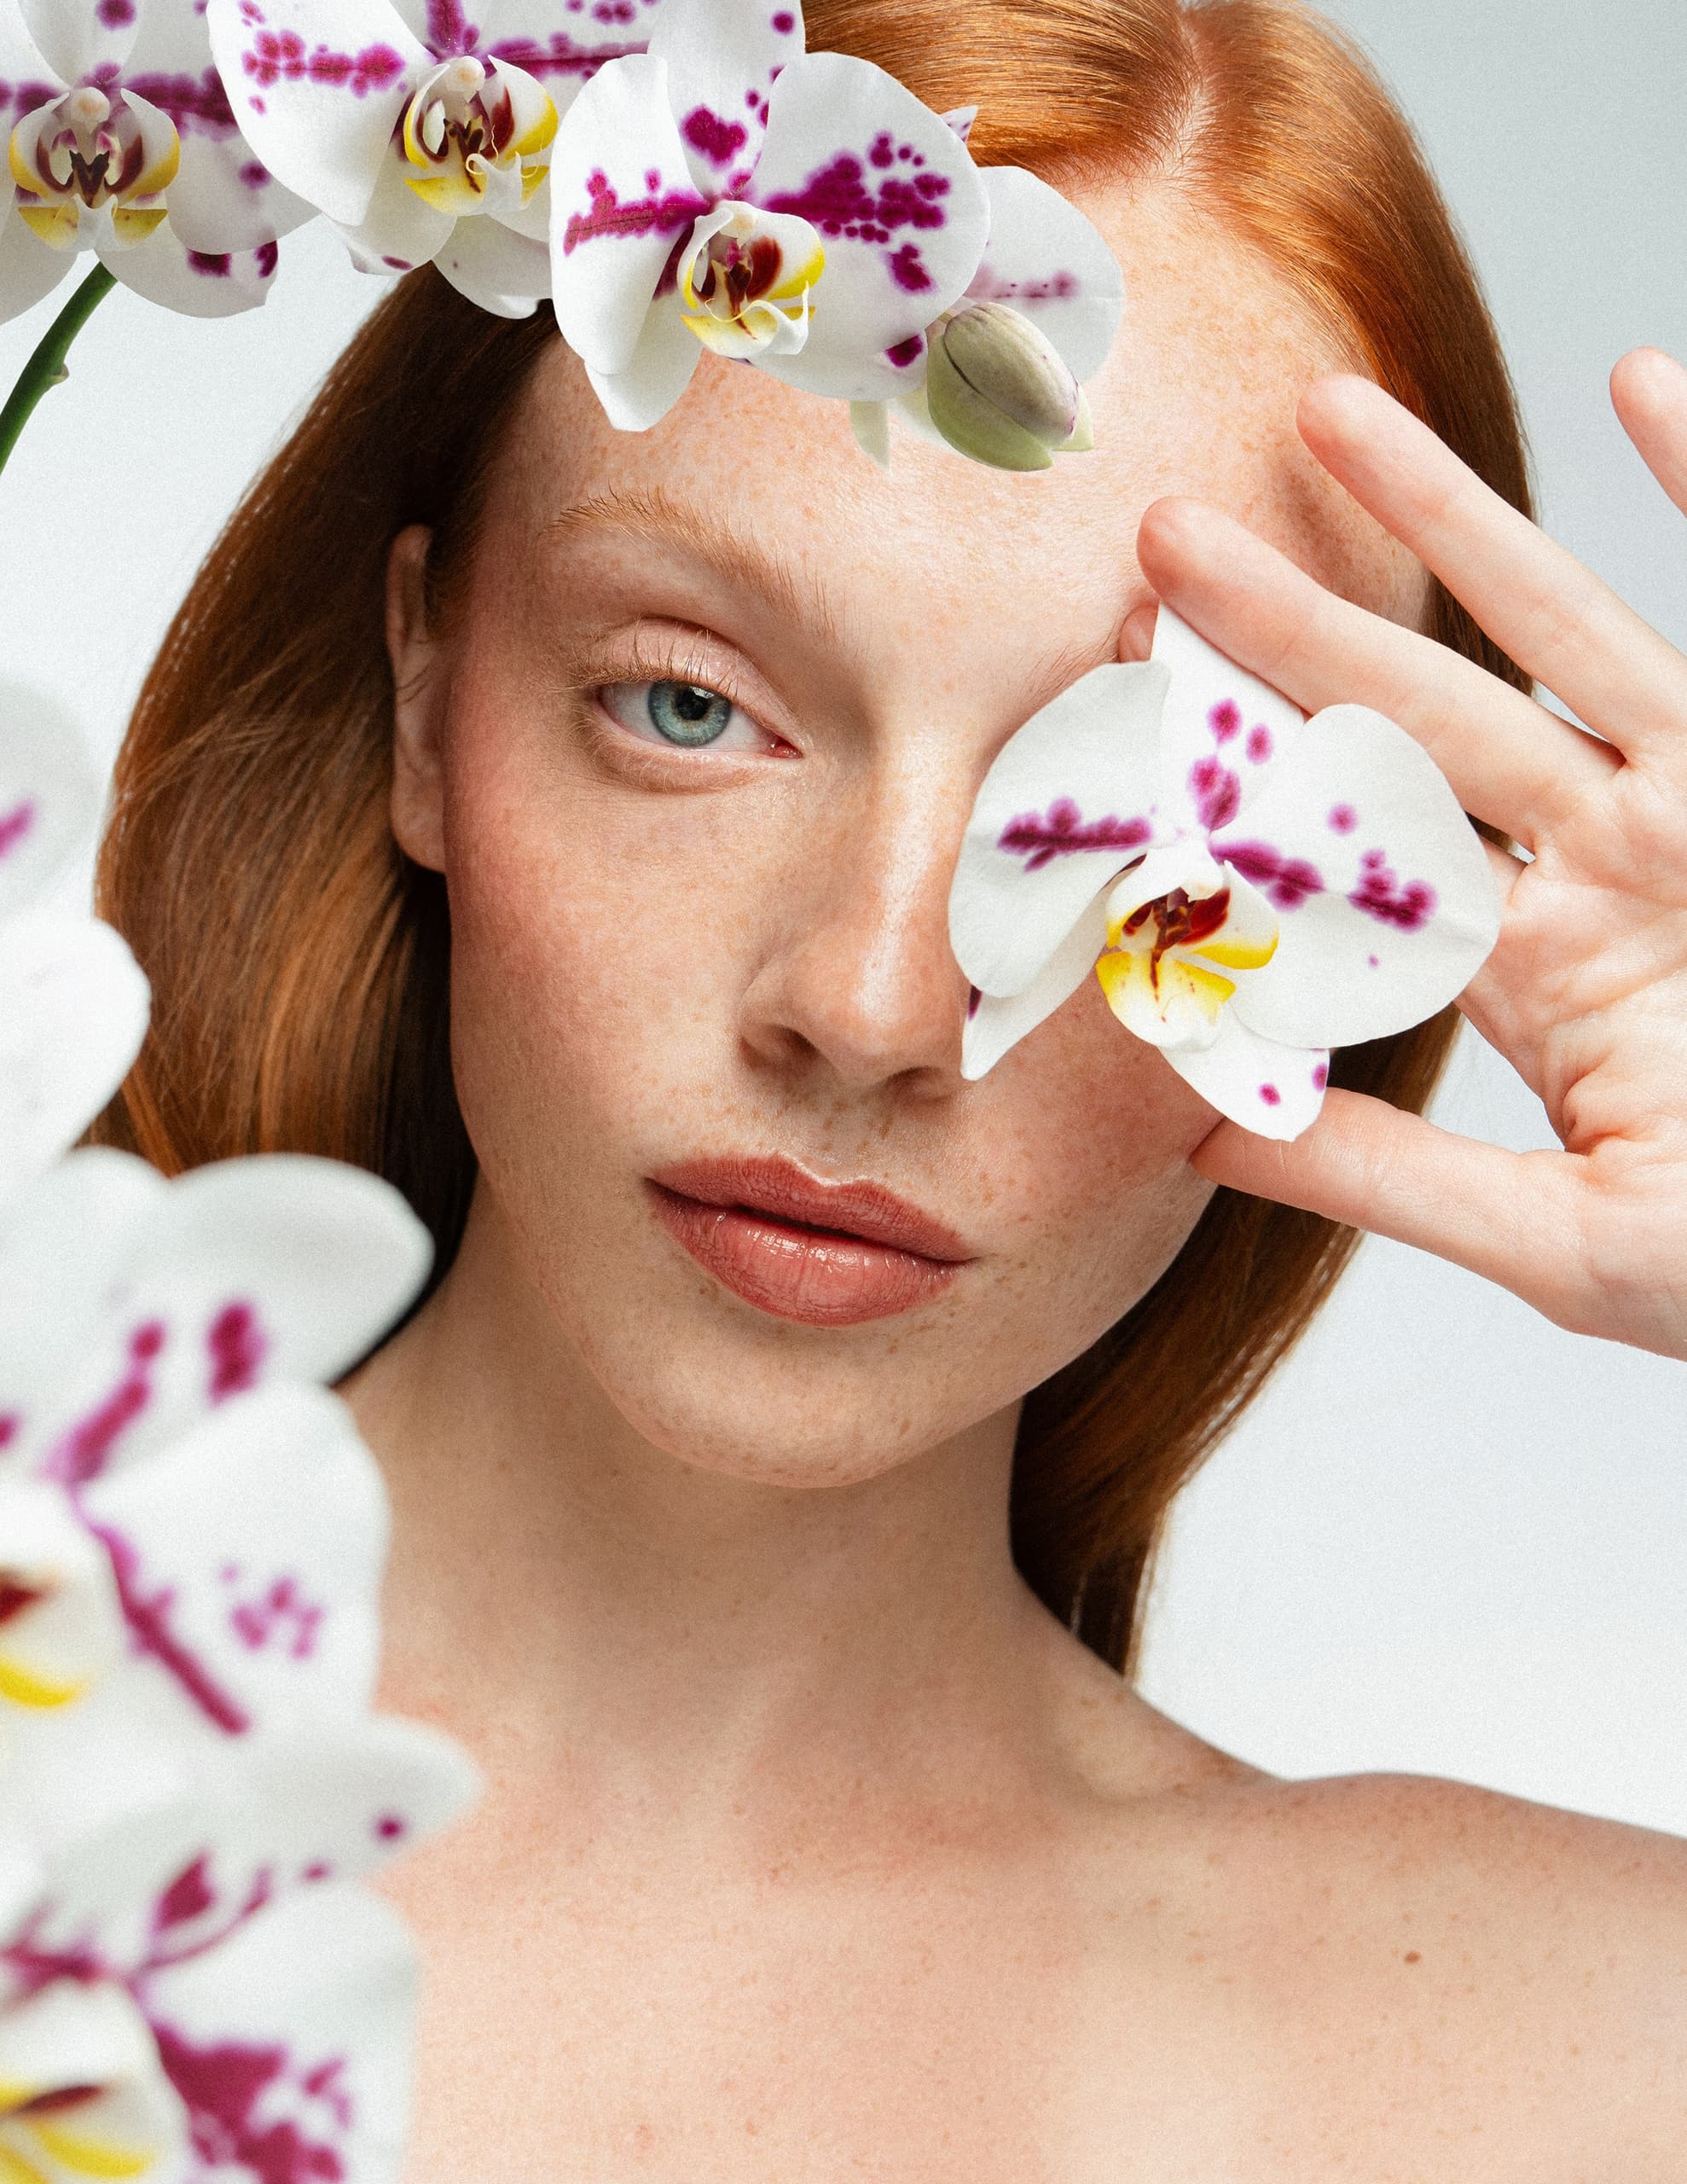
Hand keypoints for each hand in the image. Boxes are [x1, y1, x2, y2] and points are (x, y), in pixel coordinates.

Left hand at [1134, 353, 1686, 1361]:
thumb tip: (1200, 1137)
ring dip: (1450, 519)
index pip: (1354, 854)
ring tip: (1330, 412)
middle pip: (1417, 715)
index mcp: (1523, 972)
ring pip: (1561, 632)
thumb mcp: (1563, 1242)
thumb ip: (1389, 1181)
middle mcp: (1598, 867)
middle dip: (1290, 625)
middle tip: (1158, 535)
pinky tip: (1638, 378)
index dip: (1241, 780)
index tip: (1124, 701)